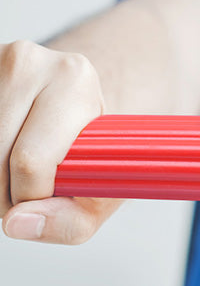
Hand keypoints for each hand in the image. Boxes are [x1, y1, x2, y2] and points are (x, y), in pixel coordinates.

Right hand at [0, 40, 120, 243]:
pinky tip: (5, 150)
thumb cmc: (92, 148)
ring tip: (15, 172)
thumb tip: (17, 224)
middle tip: (24, 190)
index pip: (31, 161)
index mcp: (75, 80)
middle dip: (3, 191)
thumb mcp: (103, 186)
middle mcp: (31, 61)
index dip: (31, 197)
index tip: (43, 198)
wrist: (77, 102)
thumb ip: (71, 221)